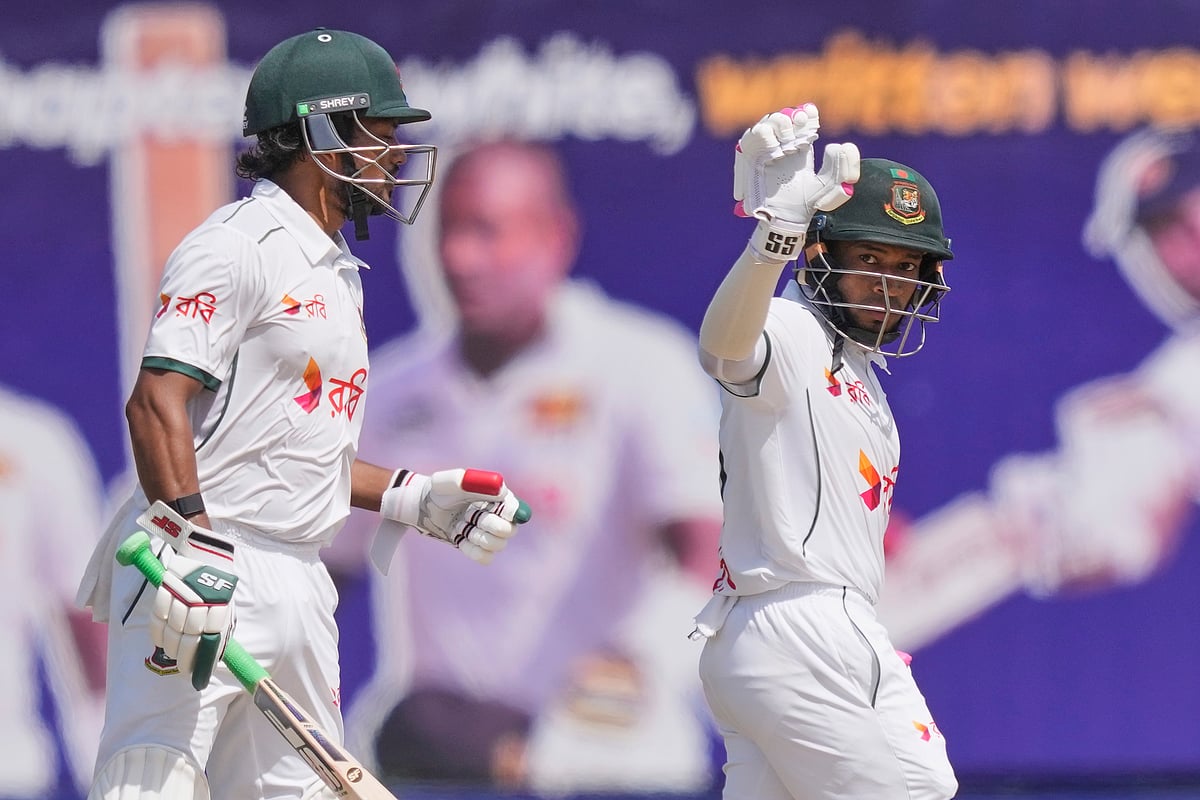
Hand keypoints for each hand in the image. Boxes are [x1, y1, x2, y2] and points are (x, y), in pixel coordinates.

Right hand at [151, 541, 237, 690]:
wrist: (207, 555)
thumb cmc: (216, 588)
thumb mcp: (225, 608)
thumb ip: (218, 631)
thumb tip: (210, 661)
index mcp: (221, 607)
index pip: (209, 641)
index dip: (200, 662)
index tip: (195, 675)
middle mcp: (203, 601)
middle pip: (188, 638)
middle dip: (183, 659)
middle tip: (182, 668)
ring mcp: (183, 594)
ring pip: (171, 630)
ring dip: (170, 646)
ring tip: (172, 651)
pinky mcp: (167, 586)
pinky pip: (157, 617)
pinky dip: (157, 632)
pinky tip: (162, 638)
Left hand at [381, 468, 531, 564]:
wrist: (423, 507)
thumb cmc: (438, 490)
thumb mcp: (448, 482)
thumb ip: (472, 482)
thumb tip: (500, 490)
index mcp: (499, 497)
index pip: (517, 510)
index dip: (509, 514)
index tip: (493, 510)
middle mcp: (498, 515)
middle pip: (510, 531)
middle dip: (488, 526)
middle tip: (469, 517)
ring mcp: (488, 533)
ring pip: (499, 545)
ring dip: (477, 538)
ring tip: (461, 526)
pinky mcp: (478, 547)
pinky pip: (486, 558)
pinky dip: (472, 550)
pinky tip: (460, 538)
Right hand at [733, 103, 859, 260]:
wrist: (784, 219)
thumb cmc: (806, 204)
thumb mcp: (830, 188)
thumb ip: (844, 170)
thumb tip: (839, 146)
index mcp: (802, 146)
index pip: (804, 119)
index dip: (808, 113)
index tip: (813, 116)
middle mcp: (784, 144)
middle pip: (787, 114)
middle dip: (795, 116)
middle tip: (803, 125)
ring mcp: (766, 148)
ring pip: (770, 120)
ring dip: (781, 125)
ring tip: (789, 142)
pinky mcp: (751, 156)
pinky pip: (754, 135)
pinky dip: (765, 136)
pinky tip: (776, 150)